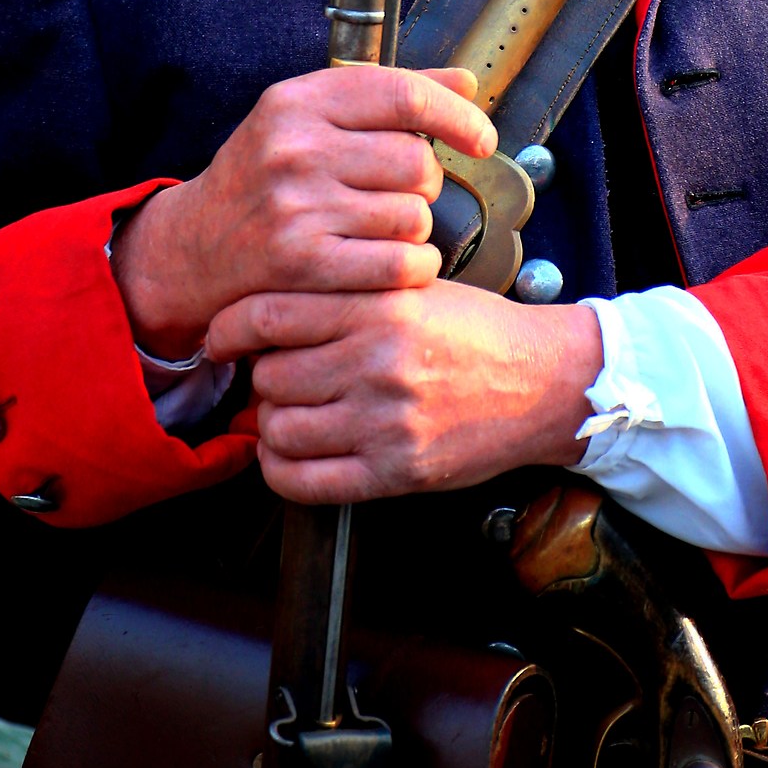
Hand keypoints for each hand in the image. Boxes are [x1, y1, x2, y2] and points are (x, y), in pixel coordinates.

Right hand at [110, 66, 492, 360]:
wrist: (194, 247)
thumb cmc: (264, 176)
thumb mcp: (310, 118)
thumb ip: (388, 95)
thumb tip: (466, 80)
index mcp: (299, 101)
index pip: (404, 95)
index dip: (458, 115)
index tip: (481, 137)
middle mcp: (296, 148)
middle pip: (418, 161)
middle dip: (425, 182)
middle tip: (402, 193)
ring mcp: (298, 207)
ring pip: (414, 215)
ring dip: (415, 227)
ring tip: (384, 228)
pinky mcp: (303, 263)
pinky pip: (398, 263)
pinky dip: (414, 268)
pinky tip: (399, 263)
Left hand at [204, 280, 604, 502]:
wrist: (545, 383)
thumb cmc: (477, 332)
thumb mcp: (415, 287)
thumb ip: (347, 293)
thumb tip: (267, 316)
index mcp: (380, 305)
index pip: (268, 314)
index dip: (229, 328)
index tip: (222, 337)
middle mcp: (378, 360)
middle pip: (268, 376)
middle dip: (262, 379)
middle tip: (279, 377)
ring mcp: (386, 420)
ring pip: (279, 429)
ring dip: (274, 425)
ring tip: (295, 413)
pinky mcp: (396, 471)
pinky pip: (304, 481)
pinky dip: (283, 471)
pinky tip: (295, 455)